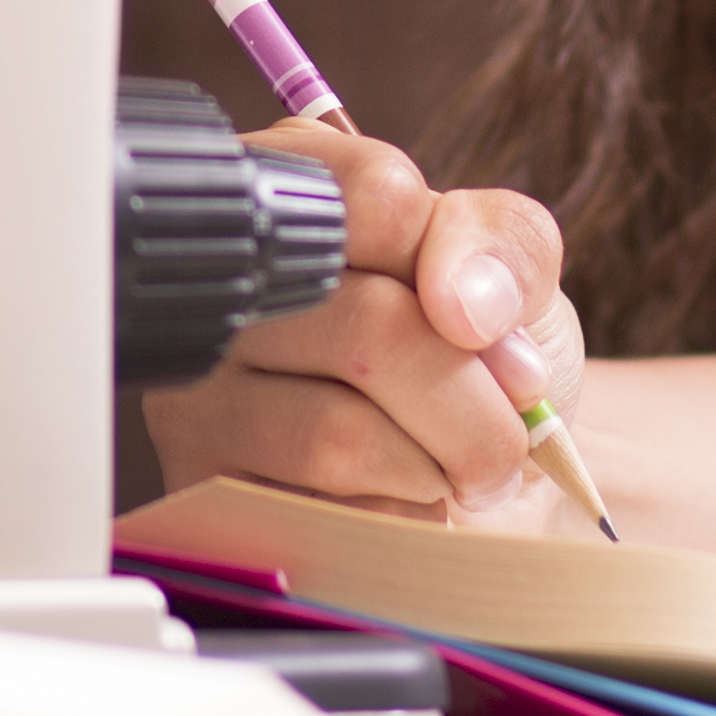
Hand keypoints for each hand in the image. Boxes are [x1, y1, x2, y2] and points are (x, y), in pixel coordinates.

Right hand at [135, 125, 585, 530]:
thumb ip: (506, 245)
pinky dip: (391, 520)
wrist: (493, 493)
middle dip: (472, 397)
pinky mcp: (205, 492)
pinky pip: (322, 516)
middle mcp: (227, 285)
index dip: (458, 266)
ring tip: (446, 468)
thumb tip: (466, 302)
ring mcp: (197, 392)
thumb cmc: (488, 365)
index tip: (486, 323)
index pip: (374, 196)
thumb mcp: (517, 277)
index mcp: (295, 195)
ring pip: (339, 432)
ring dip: (437, 467)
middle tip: (500, 429)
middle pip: (369, 324)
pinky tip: (389, 501)